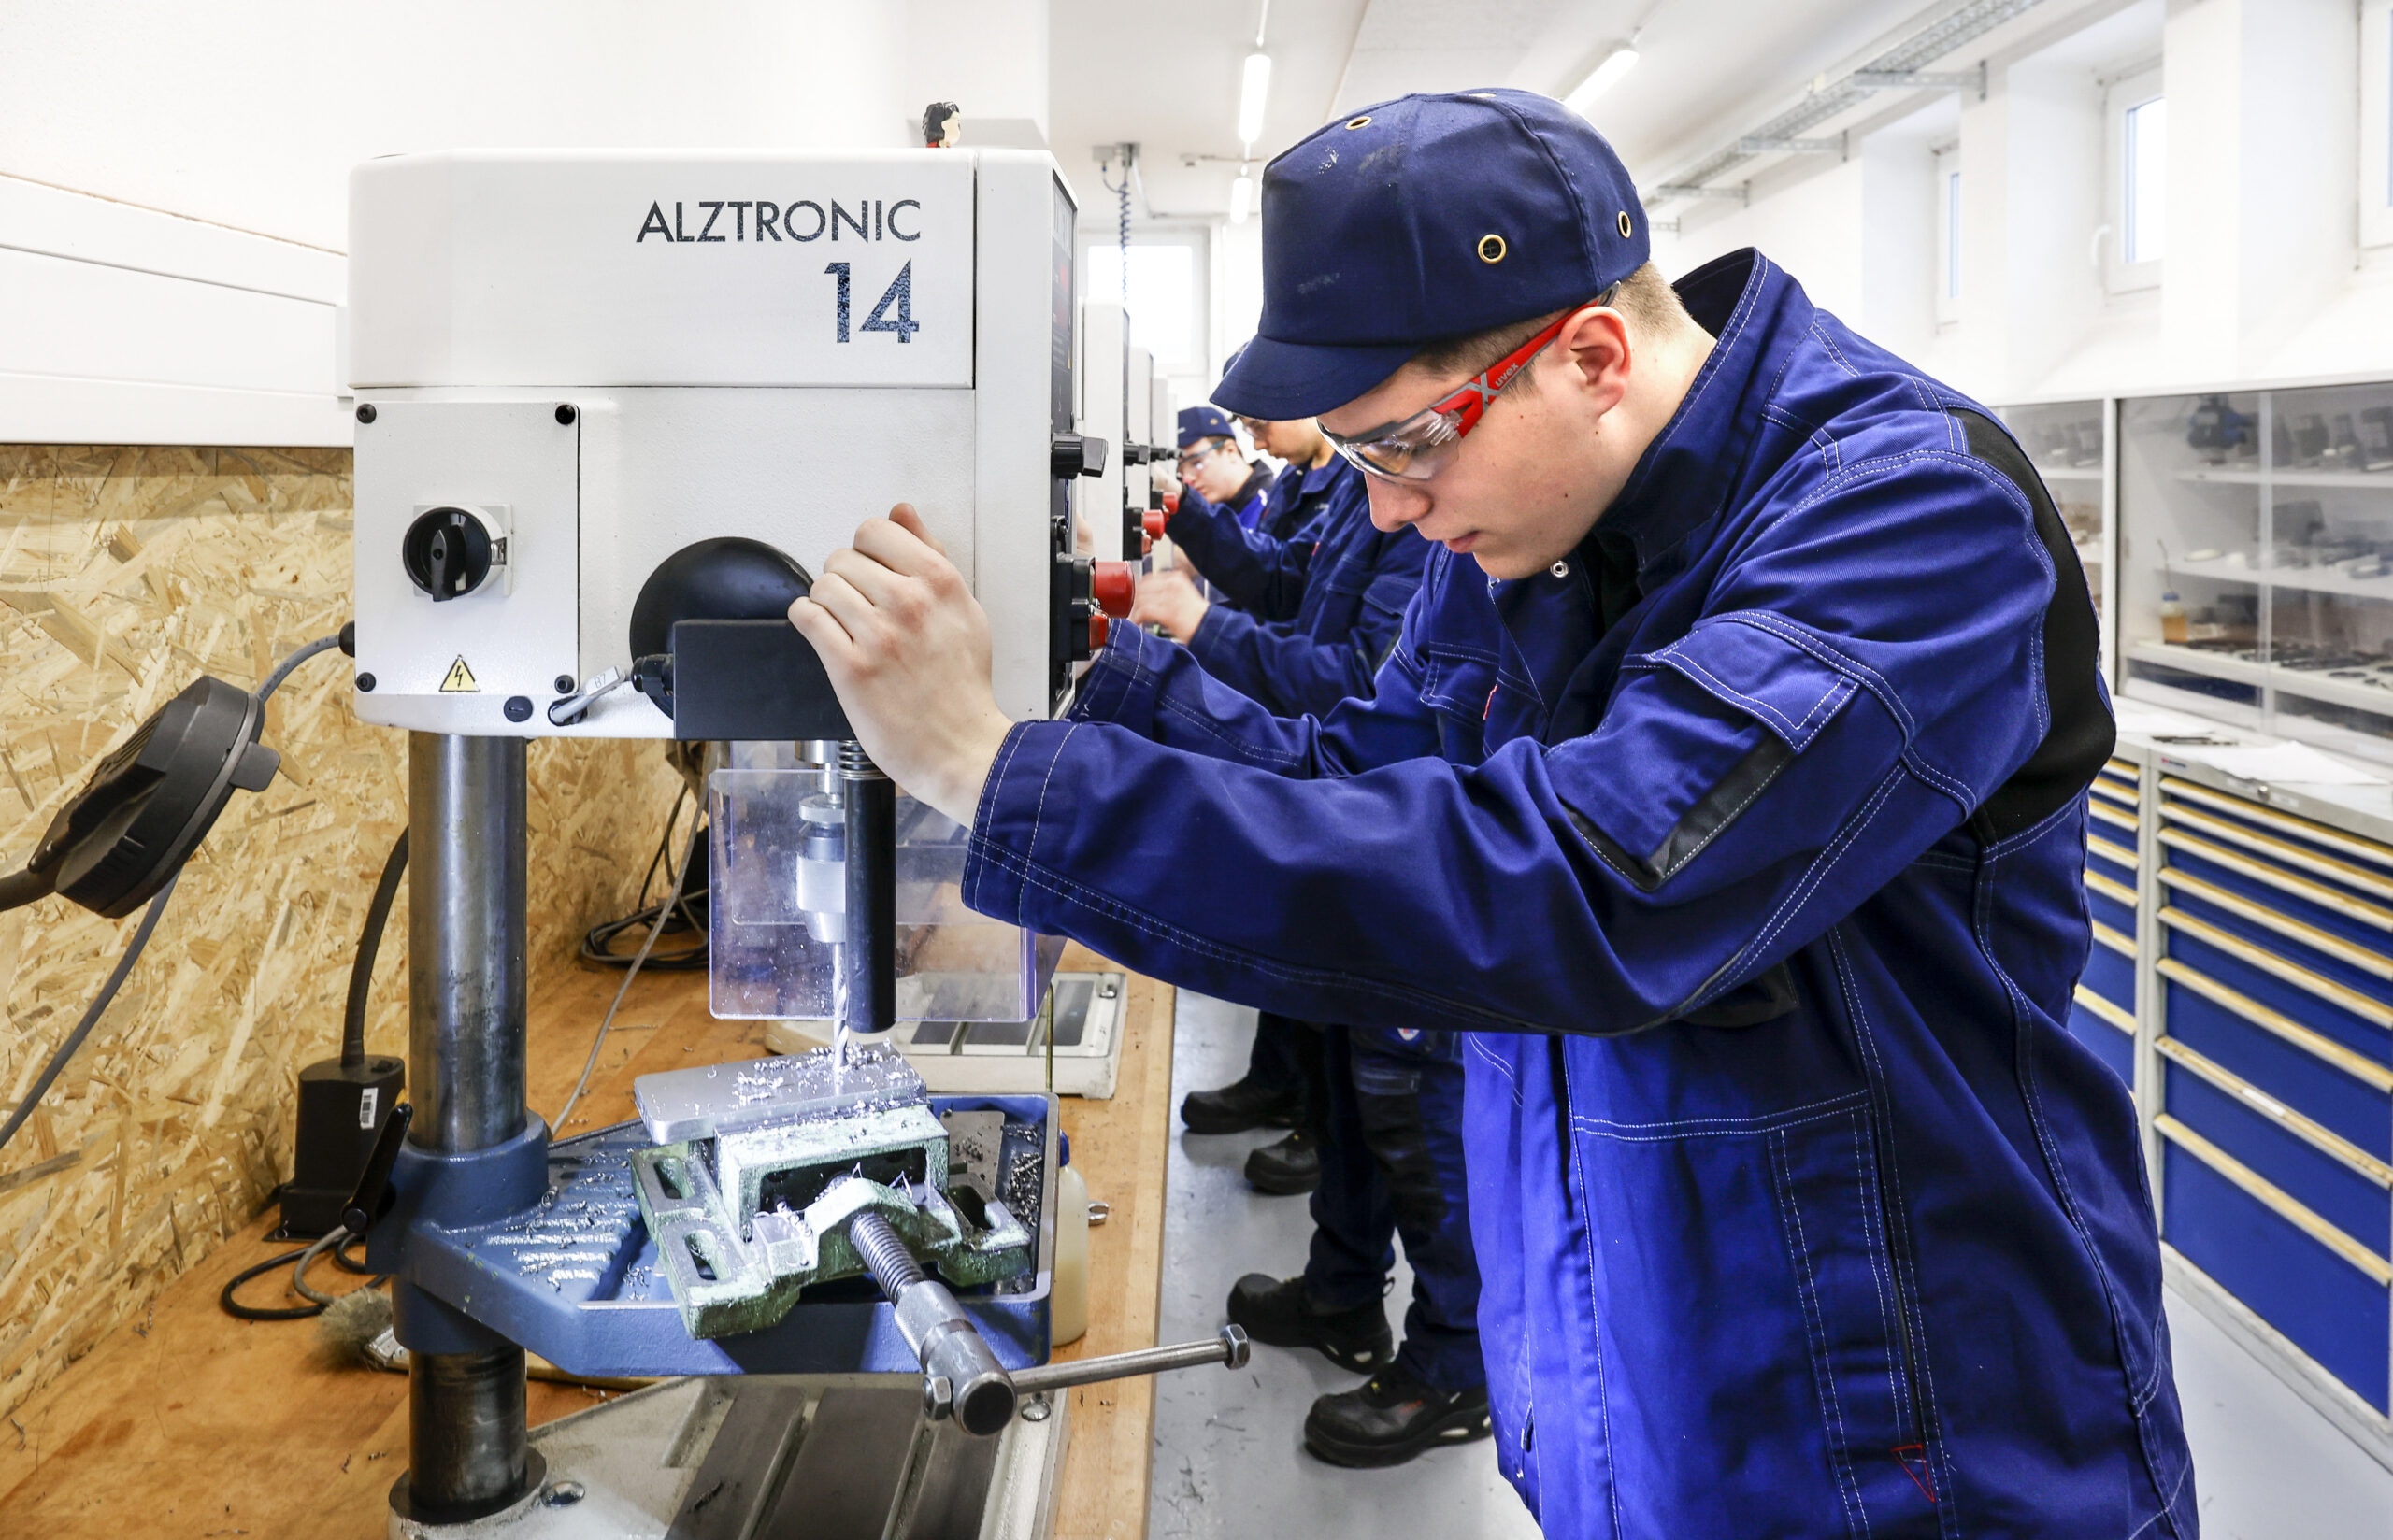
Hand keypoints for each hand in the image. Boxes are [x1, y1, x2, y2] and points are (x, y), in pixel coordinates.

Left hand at [787, 505, 1014, 825]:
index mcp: (939, 582)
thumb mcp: (964, 608)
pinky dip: (808, 621)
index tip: (869, 570)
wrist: (960, 746)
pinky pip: (807, 618)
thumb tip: (902, 512)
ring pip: (822, 586)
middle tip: (858, 607)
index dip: (865, 549)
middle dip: (844, 579)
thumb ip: (930, 554)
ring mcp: (879, 635)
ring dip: (826, 604)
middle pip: (842, 558)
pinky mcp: (851, 668)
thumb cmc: (962, 685)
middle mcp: (909, 603)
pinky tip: (826, 635)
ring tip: (844, 626)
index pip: (875, 530)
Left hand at [1129, 566, 1209, 643]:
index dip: (1140, 588)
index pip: (1149, 578)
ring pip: (1141, 599)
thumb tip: (1151, 598)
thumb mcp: (1184, 594)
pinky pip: (1144, 612)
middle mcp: (1172, 584)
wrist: (1210, 627)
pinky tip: (1137, 623)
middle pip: (1142, 587)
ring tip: (1135, 617)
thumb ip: (1169, 591)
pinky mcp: (1166, 612)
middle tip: (1133, 608)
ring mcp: (1169, 597)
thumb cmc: (1199, 616)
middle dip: (1135, 599)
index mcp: (1177, 578)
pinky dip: (1137, 618)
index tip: (1137, 596)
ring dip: (1135, 609)